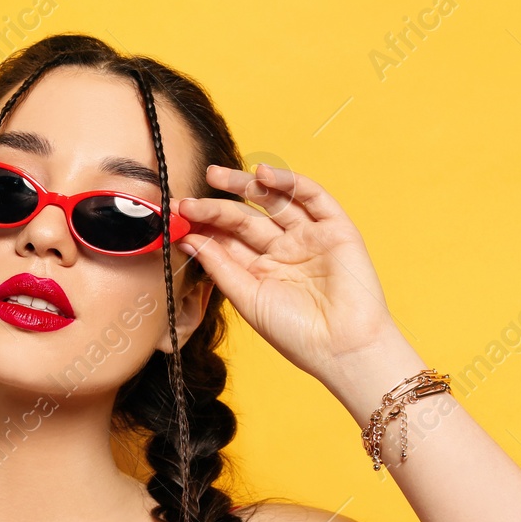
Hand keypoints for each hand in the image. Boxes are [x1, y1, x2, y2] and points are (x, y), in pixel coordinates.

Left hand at [175, 163, 402, 383]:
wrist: (342, 347)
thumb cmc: (295, 333)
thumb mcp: (248, 298)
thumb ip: (219, 266)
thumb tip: (188, 239)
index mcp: (261, 269)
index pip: (228, 238)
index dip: (204, 225)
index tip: (178, 216)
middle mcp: (284, 250)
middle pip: (246, 216)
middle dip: (217, 204)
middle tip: (189, 198)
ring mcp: (310, 237)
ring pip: (274, 200)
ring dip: (246, 184)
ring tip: (217, 176)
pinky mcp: (336, 228)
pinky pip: (312, 197)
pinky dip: (289, 182)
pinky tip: (263, 174)